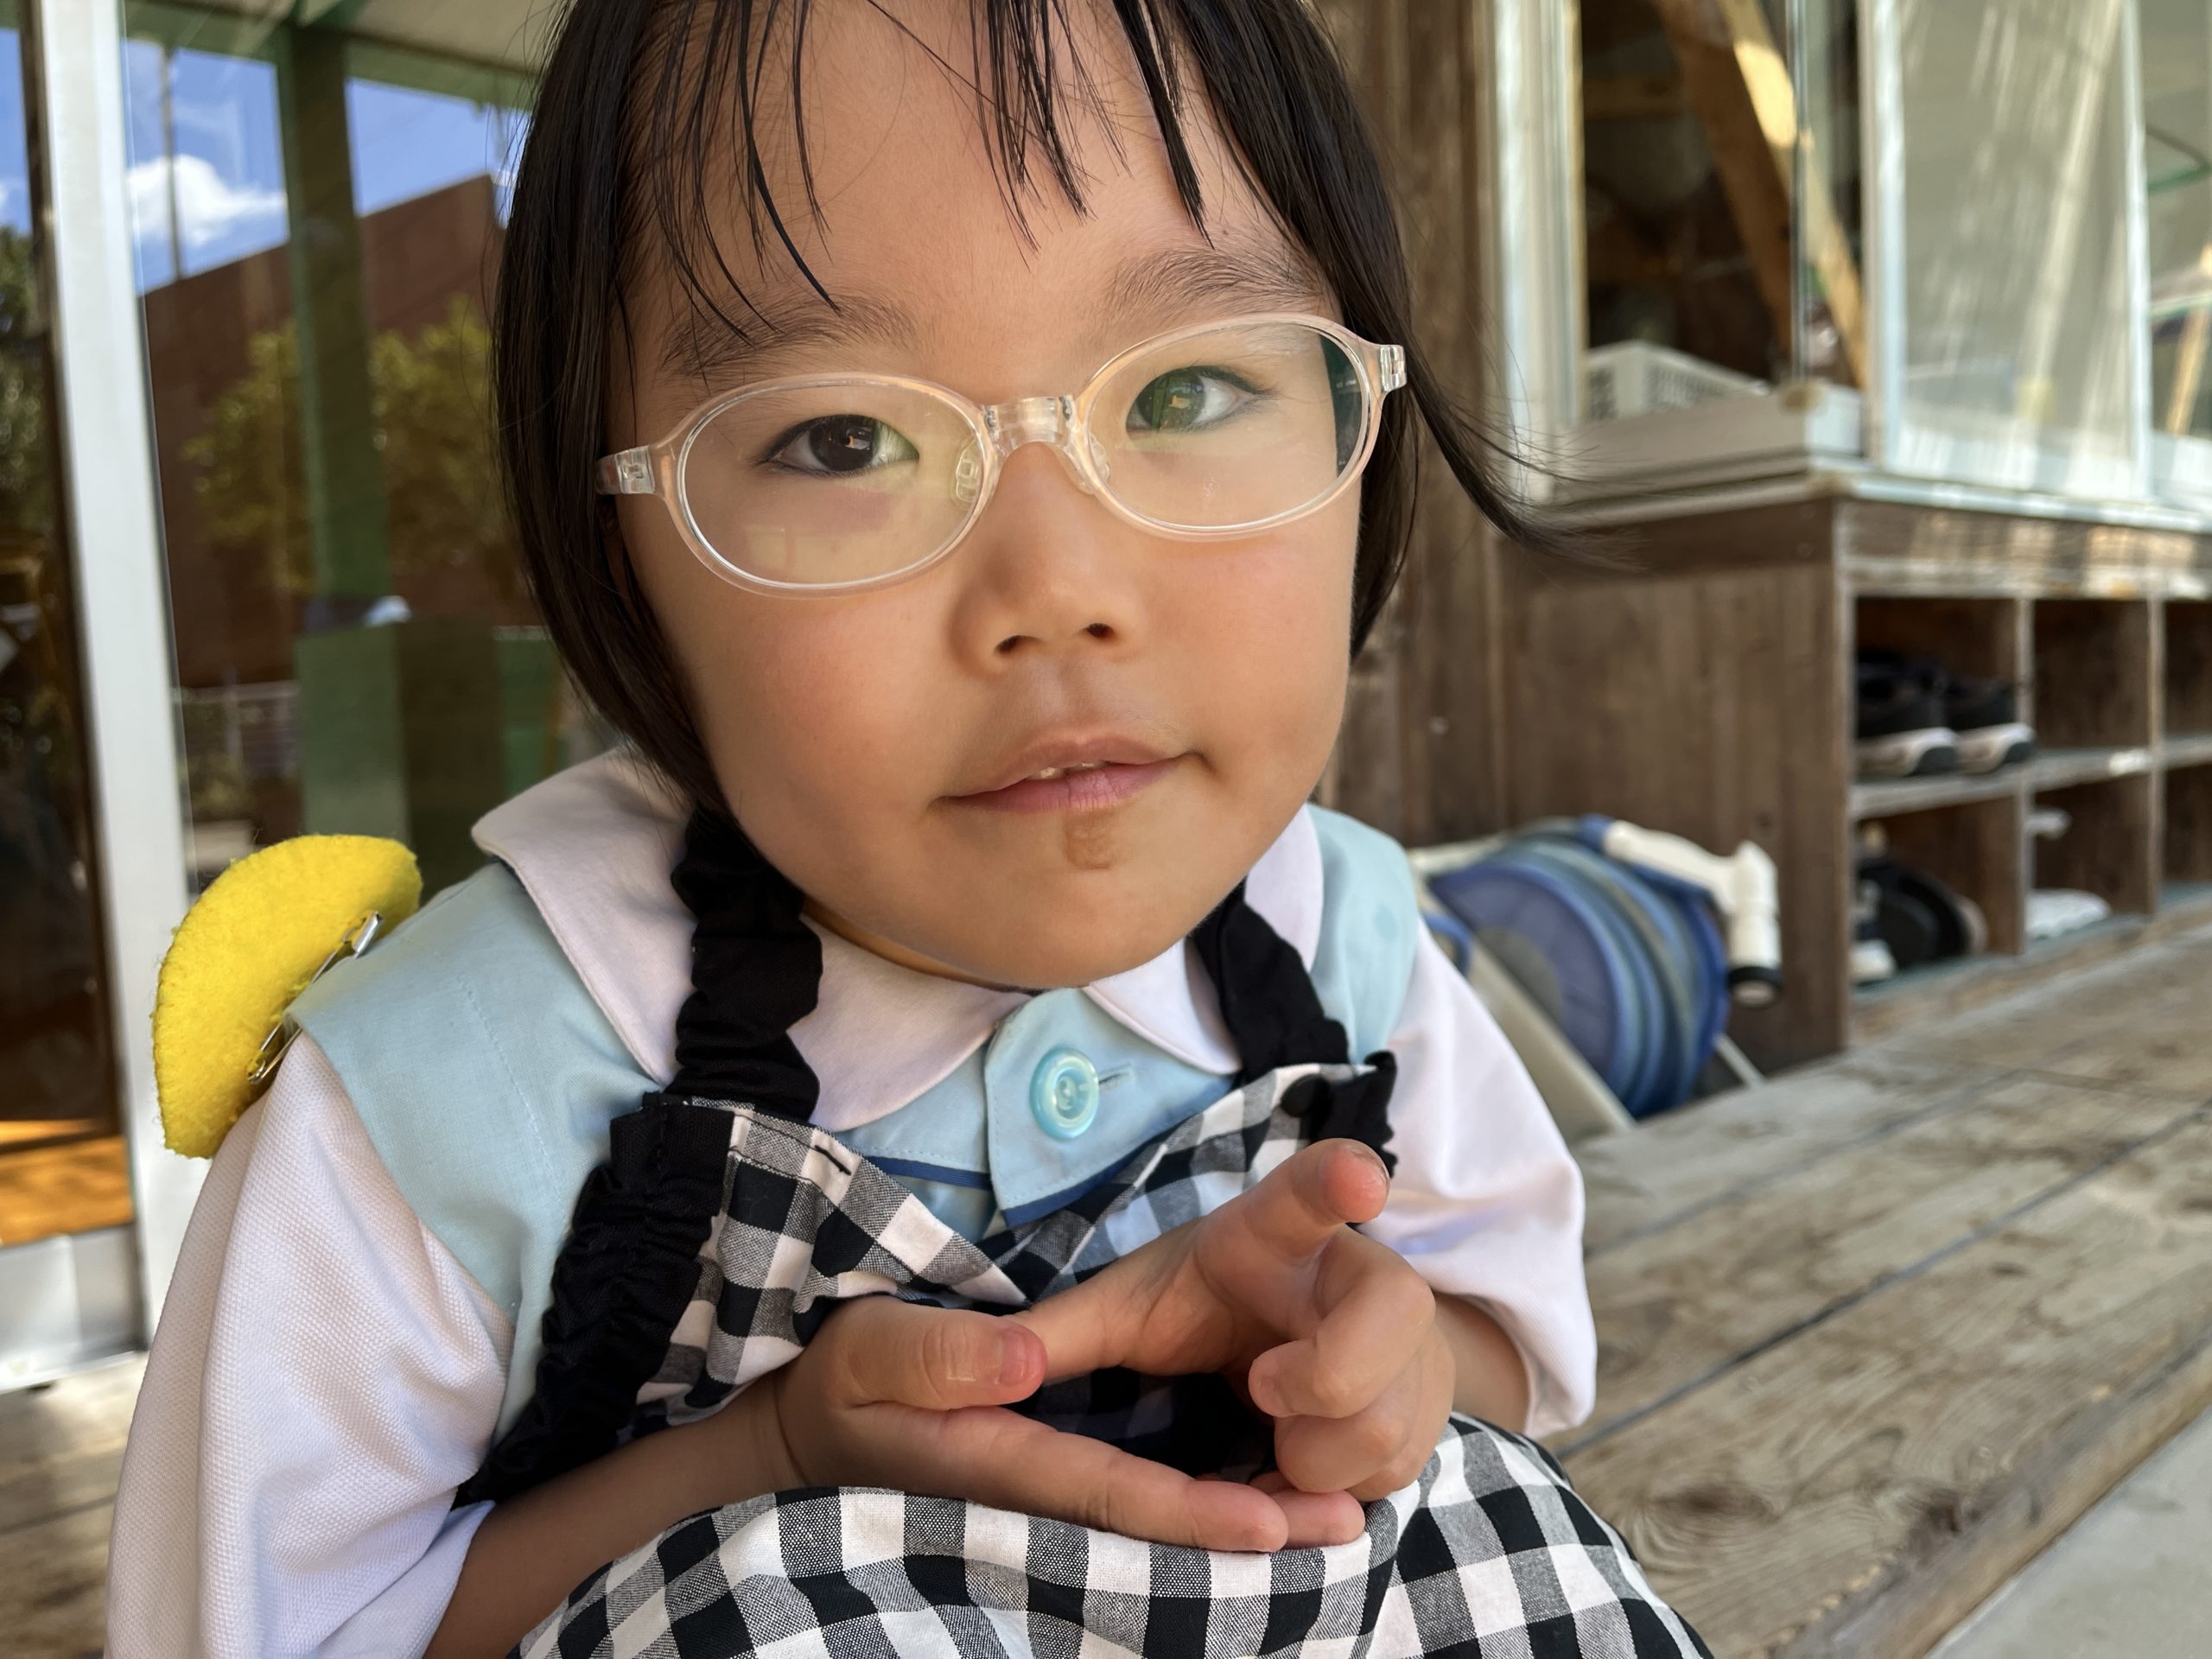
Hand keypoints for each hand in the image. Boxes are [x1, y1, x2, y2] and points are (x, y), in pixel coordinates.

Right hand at [740, 1290, 1349, 1550]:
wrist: (813, 1436)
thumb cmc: (843, 1386)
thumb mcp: (870, 1353)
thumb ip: (939, 1357)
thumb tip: (1022, 1362)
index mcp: (994, 1465)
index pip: (1106, 1495)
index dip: (1190, 1514)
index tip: (1273, 1523)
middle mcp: (1030, 1505)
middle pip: (1152, 1526)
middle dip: (1246, 1530)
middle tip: (1347, 1524)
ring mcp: (1043, 1514)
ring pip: (1156, 1527)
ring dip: (1243, 1522)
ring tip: (1343, 1516)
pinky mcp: (1052, 1500)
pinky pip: (1141, 1513)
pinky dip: (1207, 1509)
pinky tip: (1274, 1499)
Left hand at [1014, 1139, 1454, 1505]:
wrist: (1297, 1348)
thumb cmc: (1204, 1310)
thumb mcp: (1128, 1312)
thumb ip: (1057, 1335)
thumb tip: (972, 1364)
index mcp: (1275, 1235)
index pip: (1308, 1194)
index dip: (1336, 1179)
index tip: (1359, 1172)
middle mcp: (1358, 1276)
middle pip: (1390, 1313)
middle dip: (1325, 1375)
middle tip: (1261, 1388)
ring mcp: (1405, 1345)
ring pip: (1383, 1417)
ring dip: (1311, 1453)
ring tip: (1268, 1434)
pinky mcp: (1424, 1413)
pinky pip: (1389, 1473)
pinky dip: (1330, 1489)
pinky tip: (1291, 1465)